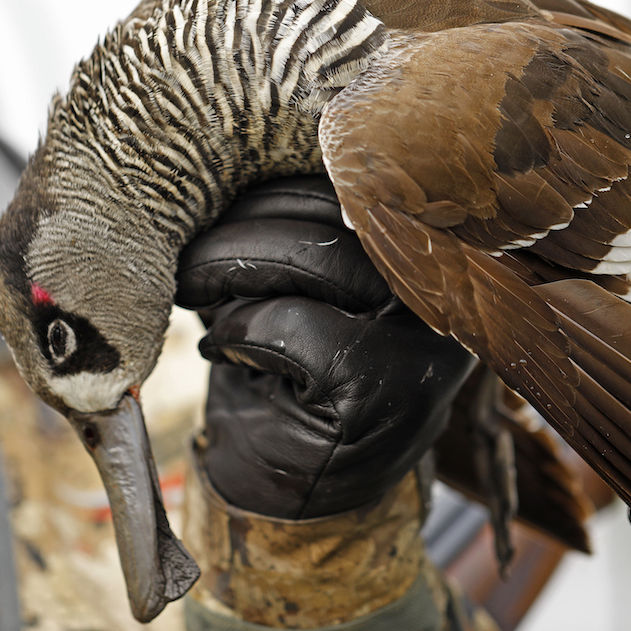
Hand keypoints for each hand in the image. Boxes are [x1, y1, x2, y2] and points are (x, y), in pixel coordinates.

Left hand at [175, 175, 477, 518]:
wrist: (285, 487)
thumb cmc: (278, 366)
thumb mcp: (284, 277)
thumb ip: (287, 218)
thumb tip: (229, 143)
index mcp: (430, 247)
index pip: (370, 168)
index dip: (291, 157)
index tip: (225, 160)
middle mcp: (446, 290)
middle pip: (341, 205)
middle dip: (242, 219)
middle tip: (185, 246)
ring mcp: (425, 342)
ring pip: (319, 257)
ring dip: (232, 267)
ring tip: (190, 287)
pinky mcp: (385, 392)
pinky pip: (294, 324)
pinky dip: (241, 329)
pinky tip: (225, 348)